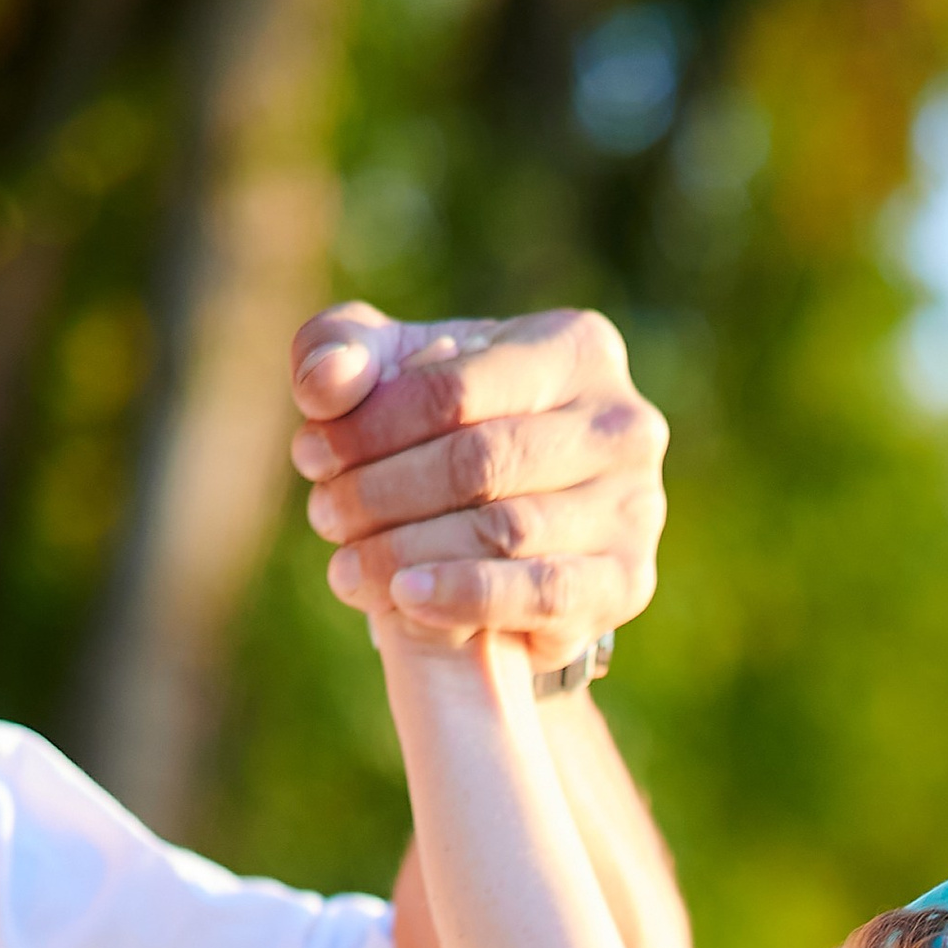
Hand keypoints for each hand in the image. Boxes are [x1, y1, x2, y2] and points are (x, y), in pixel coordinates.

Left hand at [290, 304, 666, 667]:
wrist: (524, 535)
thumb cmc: (452, 431)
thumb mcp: (393, 373)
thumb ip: (342, 352)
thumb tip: (324, 383)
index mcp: (576, 348)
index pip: (453, 387)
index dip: (368, 425)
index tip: (310, 455)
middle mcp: (623, 423)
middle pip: (479, 461)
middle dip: (384, 492)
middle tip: (324, 517)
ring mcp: (638, 506)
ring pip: (505, 530)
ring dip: (410, 552)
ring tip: (347, 568)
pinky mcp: (631, 582)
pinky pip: (543, 593)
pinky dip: (465, 597)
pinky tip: (405, 599)